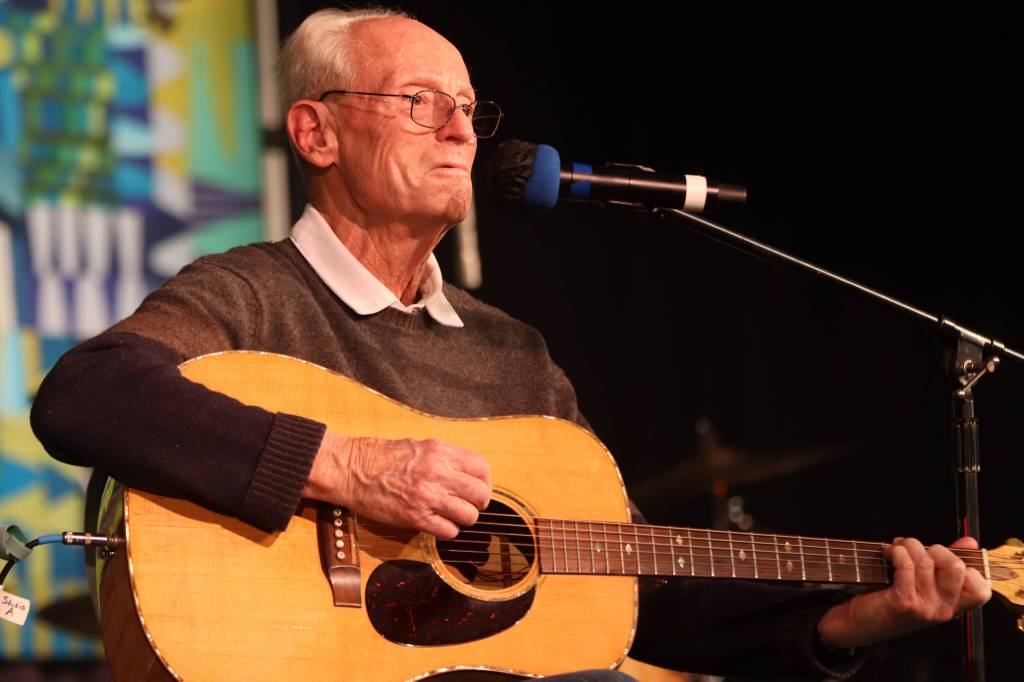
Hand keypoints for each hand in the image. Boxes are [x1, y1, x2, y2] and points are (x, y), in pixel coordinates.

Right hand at [302, 430, 491, 538]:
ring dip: (464, 519)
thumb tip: (465, 474)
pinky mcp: (415, 517)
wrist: (350, 469)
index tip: (478, 488)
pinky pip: (448, 531)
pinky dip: (447, 532)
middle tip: (468, 505)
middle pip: (481, 494)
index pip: (481, 468)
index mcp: (440, 451)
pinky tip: (438, 526)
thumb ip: (443, 459)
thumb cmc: (380, 456)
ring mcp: (428, 496)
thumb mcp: (418, 446)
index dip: (484, 482)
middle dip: (479, 503)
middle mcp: (438, 472)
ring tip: (452, 517)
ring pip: (469, 515)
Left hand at [817, 536, 991, 647]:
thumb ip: (946, 563)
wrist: (858, 623)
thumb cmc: (890, 598)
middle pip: (957, 567)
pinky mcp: (905, 603)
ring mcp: (926, 609)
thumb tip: (970, 541)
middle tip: (915, 549)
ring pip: (926, 560)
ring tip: (896, 548)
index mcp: (953, 606)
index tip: (940, 557)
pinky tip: (888, 553)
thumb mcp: (922, 582)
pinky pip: (907, 565)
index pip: (981, 588)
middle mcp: (944, 611)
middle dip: (934, 547)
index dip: (965, 565)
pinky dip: (896, 551)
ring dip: (908, 545)